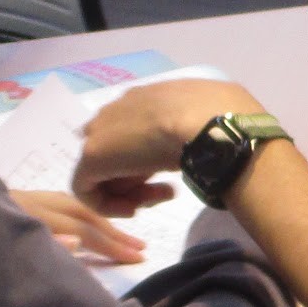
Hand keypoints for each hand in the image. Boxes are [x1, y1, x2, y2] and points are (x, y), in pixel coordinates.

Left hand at [13, 190, 149, 261]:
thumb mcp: (4, 259)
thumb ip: (44, 249)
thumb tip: (77, 242)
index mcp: (27, 214)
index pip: (80, 230)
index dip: (109, 245)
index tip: (138, 257)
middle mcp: (26, 201)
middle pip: (79, 211)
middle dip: (111, 230)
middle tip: (140, 245)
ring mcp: (18, 199)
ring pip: (68, 203)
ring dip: (97, 219)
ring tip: (119, 234)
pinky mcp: (10, 201)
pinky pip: (54, 202)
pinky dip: (77, 212)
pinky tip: (84, 219)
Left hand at [74, 78, 258, 213]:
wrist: (210, 122)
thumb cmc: (221, 119)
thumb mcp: (210, 116)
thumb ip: (196, 123)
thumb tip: (212, 131)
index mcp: (144, 97)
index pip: (133, 130)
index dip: (149, 157)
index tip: (172, 173)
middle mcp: (116, 110)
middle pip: (115, 151)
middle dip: (137, 176)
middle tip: (164, 190)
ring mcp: (101, 132)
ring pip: (103, 170)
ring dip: (129, 192)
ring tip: (156, 199)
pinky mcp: (92, 157)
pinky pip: (86, 189)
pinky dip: (108, 205)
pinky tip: (134, 209)